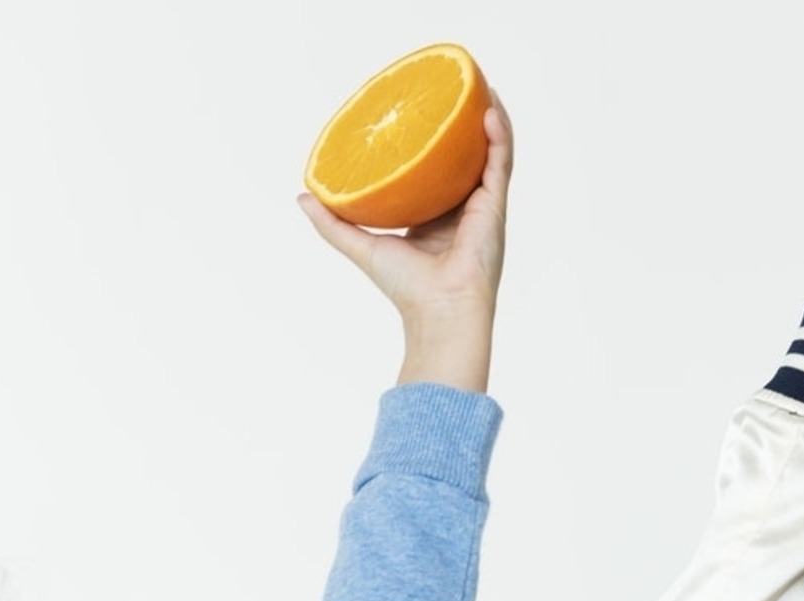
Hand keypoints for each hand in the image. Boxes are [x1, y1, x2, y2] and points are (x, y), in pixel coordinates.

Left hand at [298, 92, 513, 392]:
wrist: (439, 310)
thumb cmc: (405, 288)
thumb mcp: (361, 246)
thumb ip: (332, 222)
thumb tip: (302, 196)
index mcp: (436, 217)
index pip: (436, 171)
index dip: (431, 143)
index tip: (418, 117)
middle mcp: (462, 208)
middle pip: (465, 156)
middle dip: (461, 124)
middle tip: (450, 93)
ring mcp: (482, 206)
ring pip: (489, 153)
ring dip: (486, 119)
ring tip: (477, 87)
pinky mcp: (495, 206)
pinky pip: (500, 162)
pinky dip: (498, 135)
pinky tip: (487, 109)